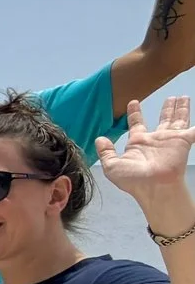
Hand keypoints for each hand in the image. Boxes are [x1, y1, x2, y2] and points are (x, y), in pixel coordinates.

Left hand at [95, 95, 194, 219]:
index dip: (135, 113)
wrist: (154, 186)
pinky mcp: (183, 142)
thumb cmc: (134, 180)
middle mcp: (156, 140)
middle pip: (163, 119)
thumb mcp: (112, 166)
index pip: (137, 123)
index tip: (133, 102)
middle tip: (171, 97)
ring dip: (180, 109)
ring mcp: (171, 140)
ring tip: (182, 97)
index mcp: (139, 143)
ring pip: (178, 119)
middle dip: (166, 108)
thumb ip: (106, 152)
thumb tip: (99, 139)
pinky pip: (194, 131)